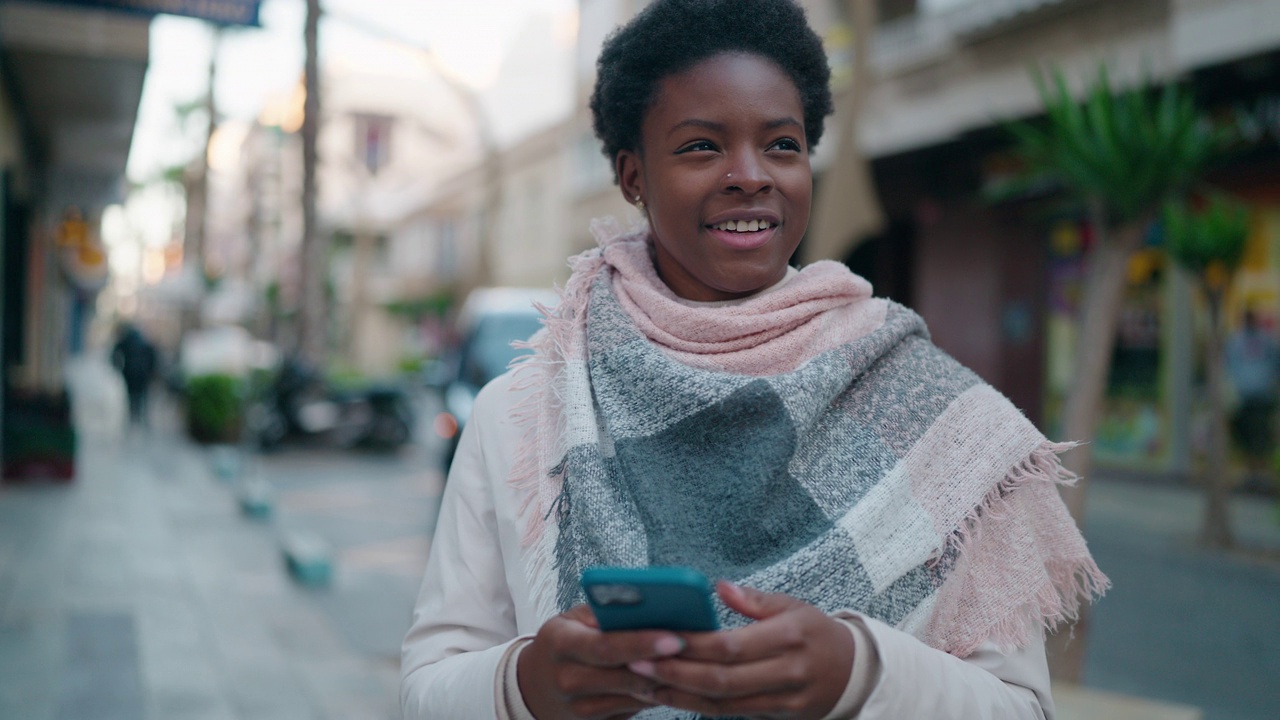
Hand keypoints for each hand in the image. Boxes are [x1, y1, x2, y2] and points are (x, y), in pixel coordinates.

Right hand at [518, 604, 685, 719]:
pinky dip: (656, 693)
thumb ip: (604, 612)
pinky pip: (634, 708)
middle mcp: (567, 678)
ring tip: (695, 662)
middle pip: (625, 675)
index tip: (676, 637)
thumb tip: (646, 604)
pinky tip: (674, 678)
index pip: (606, 646)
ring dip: (666, 680)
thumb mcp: (573, 619)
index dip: (643, 644)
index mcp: (560, 643)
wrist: (535, 686)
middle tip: (698, 651)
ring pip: (635, 695)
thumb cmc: (563, 642)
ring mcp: (579, 707)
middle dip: (665, 665)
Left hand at [627, 582, 853, 718]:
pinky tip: (670, 695)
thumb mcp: (792, 606)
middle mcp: (786, 672)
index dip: (693, 646)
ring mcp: (782, 700)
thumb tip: (718, 587)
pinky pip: (730, 713)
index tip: (659, 638)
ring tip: (643, 682)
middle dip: (676, 674)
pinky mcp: (776, 717)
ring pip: (722, 703)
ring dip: (679, 695)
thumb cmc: (813, 632)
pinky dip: (696, 706)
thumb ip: (753, 599)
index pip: (732, 646)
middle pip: (722, 680)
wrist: (853, 672)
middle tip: (637, 663)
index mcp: (789, 636)